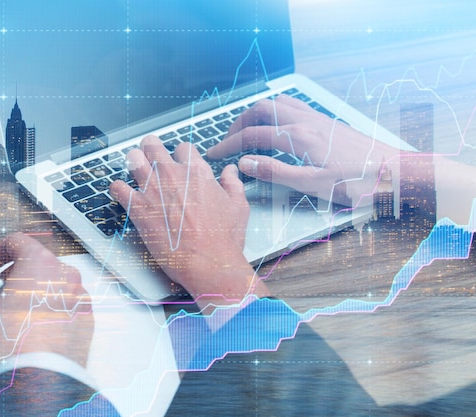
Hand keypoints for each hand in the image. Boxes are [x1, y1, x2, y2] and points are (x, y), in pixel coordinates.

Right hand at [0, 233, 92, 366]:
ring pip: (52, 283)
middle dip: (14, 273)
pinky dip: (51, 307)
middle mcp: (65, 275)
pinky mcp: (86, 316)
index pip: (17, 241)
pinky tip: (34, 325)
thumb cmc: (11, 343)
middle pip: (36, 262)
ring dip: (34, 291)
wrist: (39, 378)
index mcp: (40, 263)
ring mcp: (79, 296)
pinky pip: (65, 303)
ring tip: (16, 313)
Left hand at [109, 135, 258, 309]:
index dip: (179, 153)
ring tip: (134, 167)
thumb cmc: (224, 239)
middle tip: (148, 154)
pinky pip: (117, 188)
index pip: (182, 147)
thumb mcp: (239, 207)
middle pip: (152, 145)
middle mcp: (173, 176)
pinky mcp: (138, 208)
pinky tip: (121, 193)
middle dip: (150, 147)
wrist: (208, 263)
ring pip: (133, 159)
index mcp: (197, 172)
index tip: (177, 161)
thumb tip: (230, 171)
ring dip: (133, 162)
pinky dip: (117, 189)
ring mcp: (153, 190)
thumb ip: (233, 184)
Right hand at [207, 94, 402, 206]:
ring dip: (256, 115)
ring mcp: (316, 118)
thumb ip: (275, 172)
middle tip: (228, 142)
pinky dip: (275, 113)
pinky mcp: (326, 121)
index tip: (213, 154)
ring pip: (277, 103)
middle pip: (261, 110)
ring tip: (247, 132)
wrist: (393, 172)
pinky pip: (292, 106)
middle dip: (239, 124)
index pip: (252, 136)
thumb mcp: (312, 184)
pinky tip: (277, 128)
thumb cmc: (357, 181)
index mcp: (298, 136)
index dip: (228, 145)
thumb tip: (245, 163)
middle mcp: (305, 120)